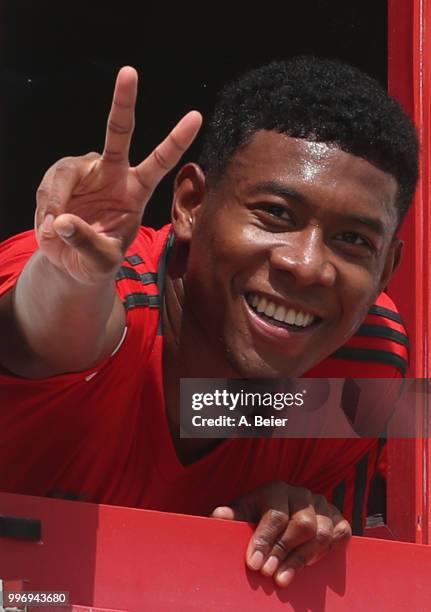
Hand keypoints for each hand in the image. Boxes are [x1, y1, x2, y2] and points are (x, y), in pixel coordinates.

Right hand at [35, 66, 201, 283]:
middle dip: (123, 102)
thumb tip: (63, 220)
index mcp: (135, 191)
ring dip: (56, 201)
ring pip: (67, 171)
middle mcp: (113, 174)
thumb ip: (87, 242)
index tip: (196, 116)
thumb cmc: (96, 261)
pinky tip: (49, 226)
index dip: (176, 140)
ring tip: (54, 229)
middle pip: (118, 132)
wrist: (72, 262)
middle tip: (130, 72)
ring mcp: (85, 172)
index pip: (160, 162)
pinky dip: (46, 208)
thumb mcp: (100, 261)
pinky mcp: (60, 178)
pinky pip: (49, 186)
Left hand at [211, 481, 350, 586]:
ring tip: (284, 578)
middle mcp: (301, 494)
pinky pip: (341, 534)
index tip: (254, 564)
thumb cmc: (257, 515)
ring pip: (321, 533)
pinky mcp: (338, 518)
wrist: (280, 512)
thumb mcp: (242, 513)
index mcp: (276, 489)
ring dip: (303, 559)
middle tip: (269, 575)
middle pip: (302, 525)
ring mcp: (322, 505)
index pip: (275, 515)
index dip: (264, 541)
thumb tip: (219, 515)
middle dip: (284, 553)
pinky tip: (309, 565)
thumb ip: (232, 516)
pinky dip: (327, 551)